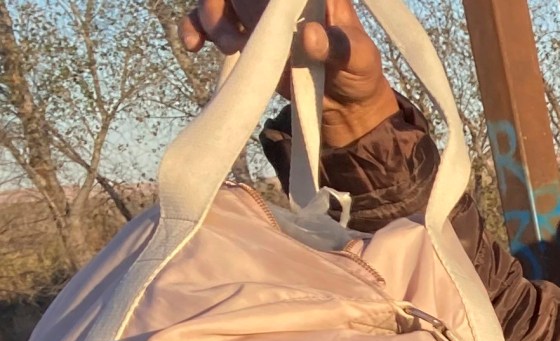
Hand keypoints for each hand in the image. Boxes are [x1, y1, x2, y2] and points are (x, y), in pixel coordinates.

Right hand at [181, 0, 397, 147]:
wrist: (345, 106)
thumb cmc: (358, 72)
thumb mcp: (360, 59)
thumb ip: (339, 46)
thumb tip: (310, 35)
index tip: (249, 12)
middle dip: (220, 3)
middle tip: (235, 38)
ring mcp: (258, 13)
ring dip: (210, 17)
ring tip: (230, 48)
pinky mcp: (243, 34)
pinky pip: (206, 22)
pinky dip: (194, 28)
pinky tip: (194, 45)